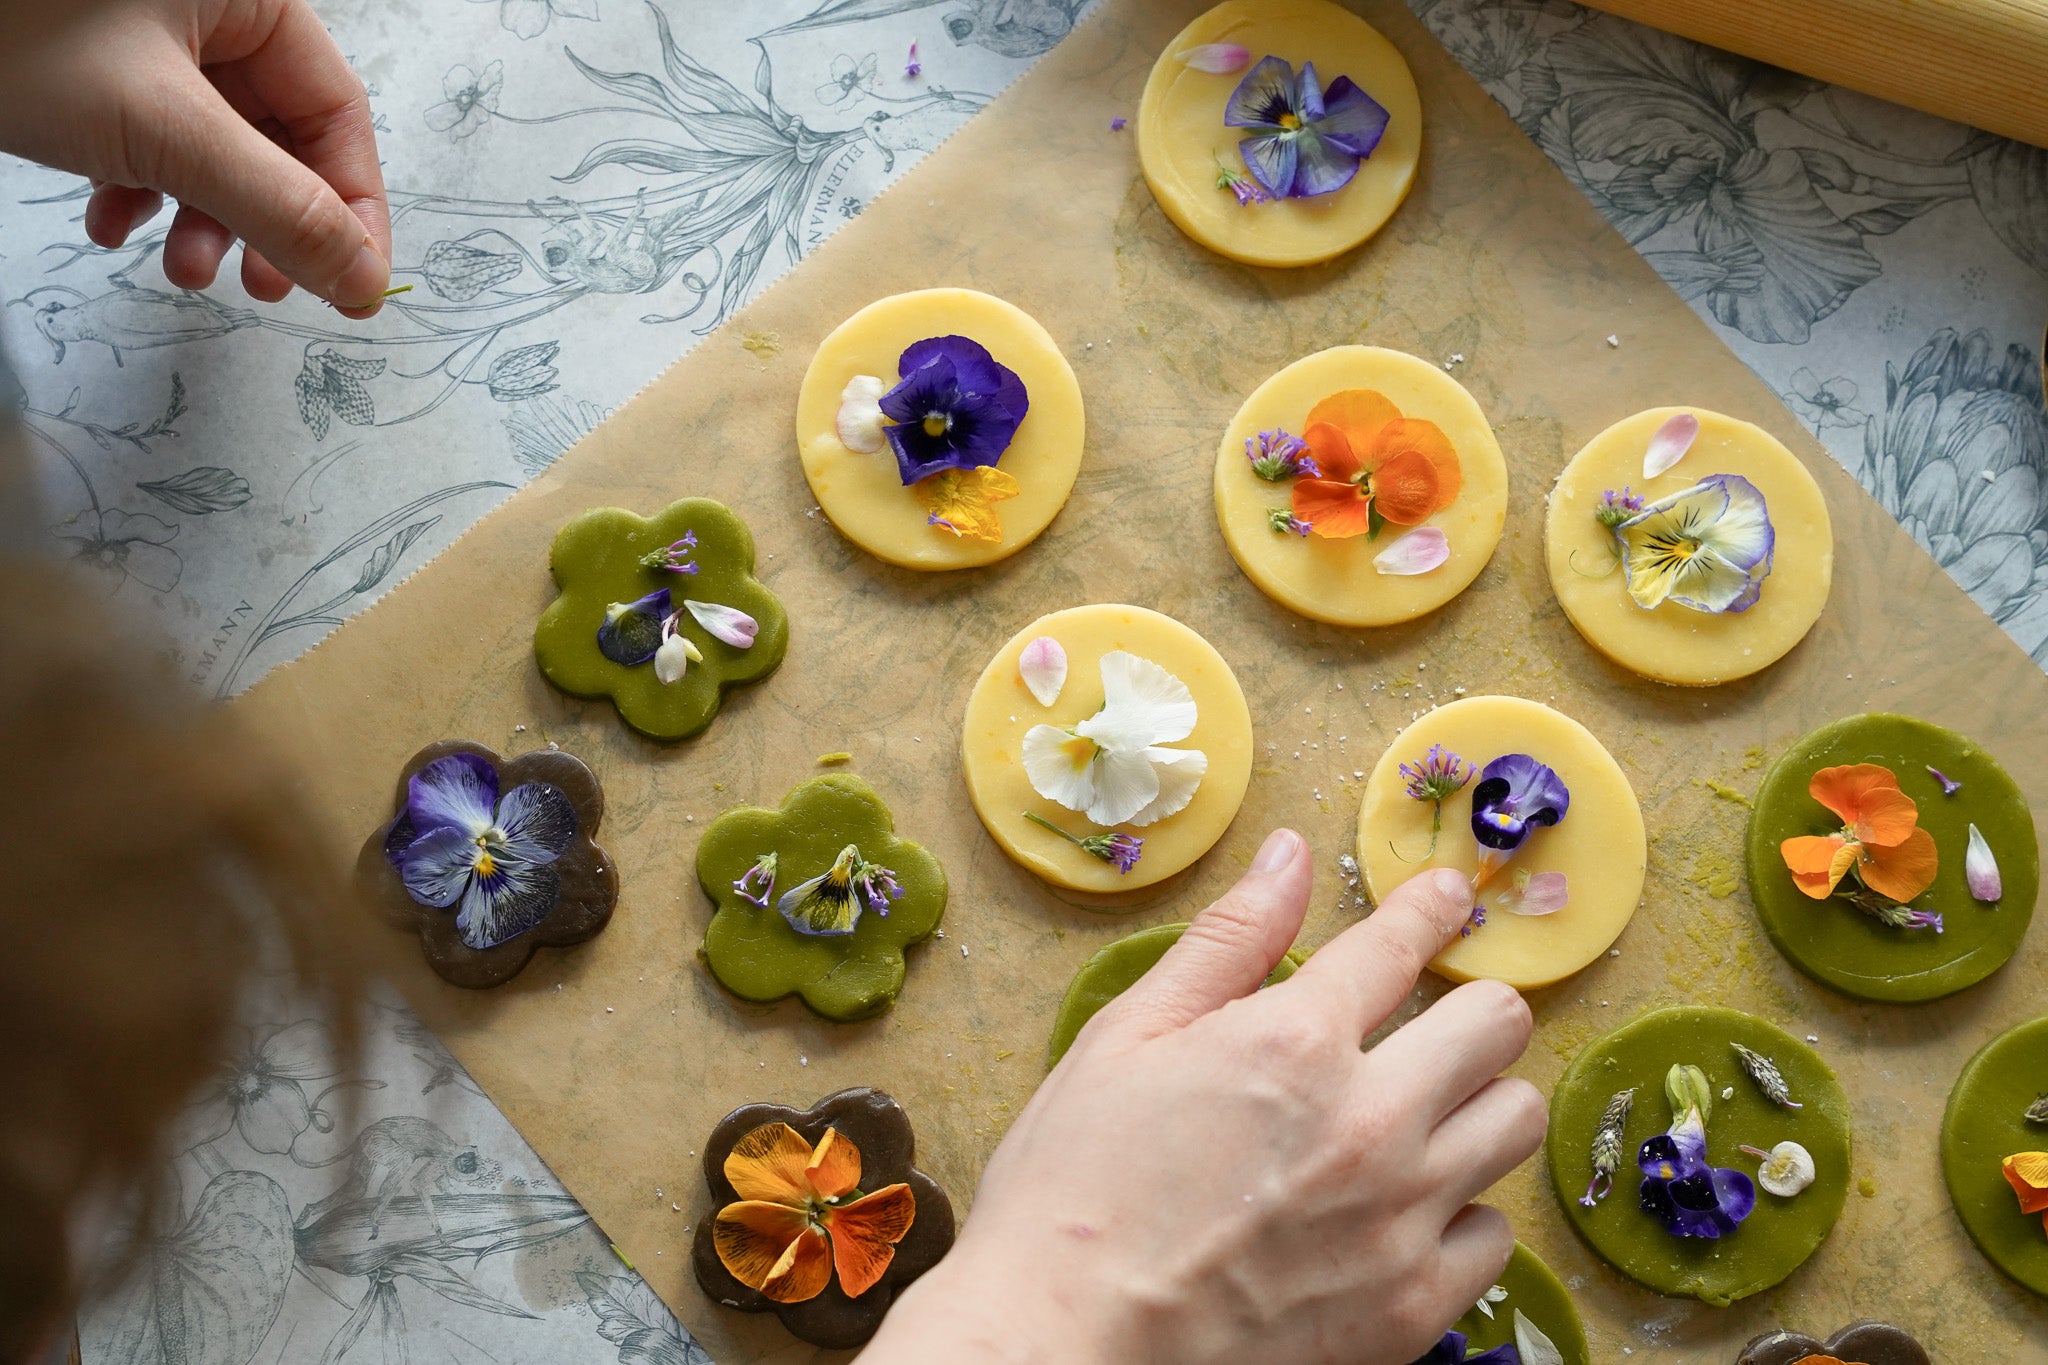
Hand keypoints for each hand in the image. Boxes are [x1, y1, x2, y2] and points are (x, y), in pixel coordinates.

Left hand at [0, 0, 390, 315]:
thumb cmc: (15, 30)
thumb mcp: (163, 131)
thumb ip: (279, 208)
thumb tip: (365, 277)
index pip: (337, 114)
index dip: (351, 207)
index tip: (351, 284)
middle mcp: (211, 12)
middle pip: (280, 139)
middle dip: (267, 223)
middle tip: (261, 289)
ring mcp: (150, 37)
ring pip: (214, 149)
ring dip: (203, 220)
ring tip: (176, 268)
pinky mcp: (98, 66)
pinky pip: (151, 139)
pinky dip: (140, 192)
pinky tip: (109, 225)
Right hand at [866, 830, 1545, 1364]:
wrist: (1064, 1344)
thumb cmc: (1074, 1190)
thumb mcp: (1125, 1039)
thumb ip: (1225, 941)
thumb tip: (1289, 856)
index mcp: (1293, 1043)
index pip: (1402, 942)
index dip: (1430, 908)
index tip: (1446, 899)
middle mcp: (1370, 1122)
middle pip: (1497, 1024)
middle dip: (1467, 1005)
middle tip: (1429, 1022)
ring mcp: (1401, 1220)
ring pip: (1514, 1122)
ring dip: (1474, 1102)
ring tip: (1418, 1116)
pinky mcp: (1414, 1308)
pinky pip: (1495, 1235)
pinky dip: (1457, 1214)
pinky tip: (1400, 1212)